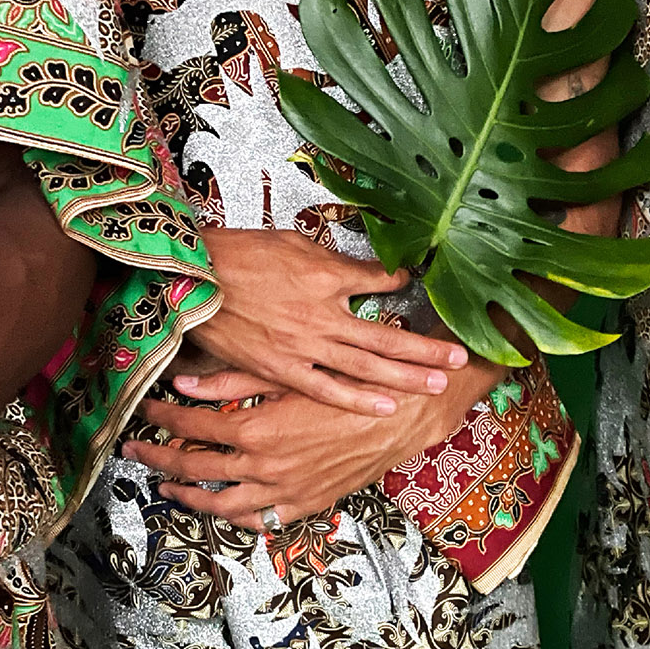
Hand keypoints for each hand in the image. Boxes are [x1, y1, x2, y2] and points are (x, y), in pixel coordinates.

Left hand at [121, 366, 494, 528]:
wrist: (403, 416)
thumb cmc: (349, 385)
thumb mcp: (290, 374)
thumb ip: (234, 382)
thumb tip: (184, 381)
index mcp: (257, 431)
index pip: (191, 428)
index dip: (161, 419)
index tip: (144, 410)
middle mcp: (265, 468)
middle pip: (194, 469)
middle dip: (157, 458)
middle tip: (134, 451)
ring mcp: (285, 492)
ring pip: (221, 504)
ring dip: (188, 495)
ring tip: (167, 486)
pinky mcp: (306, 504)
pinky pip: (260, 520)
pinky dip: (234, 516)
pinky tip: (220, 506)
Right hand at [189, 229, 468, 416]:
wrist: (190, 277)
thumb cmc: (235, 255)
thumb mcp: (290, 243)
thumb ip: (332, 262)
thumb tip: (367, 270)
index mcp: (325, 276)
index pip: (377, 282)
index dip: (403, 288)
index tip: (426, 294)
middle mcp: (323, 314)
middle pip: (386, 335)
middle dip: (426, 348)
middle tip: (459, 357)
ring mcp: (305, 345)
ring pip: (367, 366)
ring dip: (406, 377)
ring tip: (438, 384)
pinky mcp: (282, 368)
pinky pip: (327, 388)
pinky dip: (358, 399)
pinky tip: (386, 406)